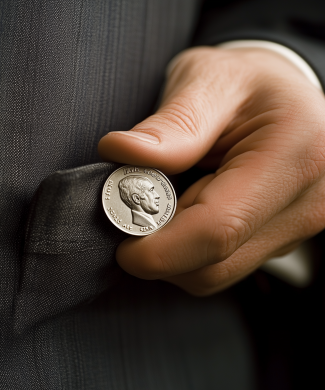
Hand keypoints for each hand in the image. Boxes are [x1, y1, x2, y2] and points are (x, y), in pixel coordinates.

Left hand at [98, 46, 324, 294]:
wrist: (281, 95)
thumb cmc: (246, 82)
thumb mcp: (208, 81)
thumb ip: (170, 124)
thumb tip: (120, 153)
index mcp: (292, 155)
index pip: (216, 229)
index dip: (158, 248)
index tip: (120, 242)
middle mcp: (306, 201)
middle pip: (213, 264)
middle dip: (160, 250)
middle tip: (135, 211)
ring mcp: (298, 226)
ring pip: (216, 272)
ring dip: (174, 250)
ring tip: (167, 202)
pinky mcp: (282, 238)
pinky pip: (225, 264)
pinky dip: (192, 250)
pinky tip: (189, 210)